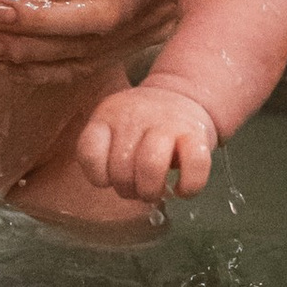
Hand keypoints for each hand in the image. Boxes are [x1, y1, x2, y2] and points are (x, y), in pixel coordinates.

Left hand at [78, 82, 219, 202]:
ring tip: (155, 191)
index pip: (89, 152)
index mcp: (108, 115)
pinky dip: (188, 187)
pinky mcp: (197, 133)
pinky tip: (181, 189)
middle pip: (121, 169)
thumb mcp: (113, 127)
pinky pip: (194, 165)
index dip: (98, 176)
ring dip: (151, 190)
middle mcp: (135, 117)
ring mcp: (167, 123)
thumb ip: (104, 153)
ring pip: (151, 165)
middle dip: (128, 191)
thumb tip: (115, 186)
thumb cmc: (142, 126)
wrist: (182, 95)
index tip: (109, 178)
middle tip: (136, 188)